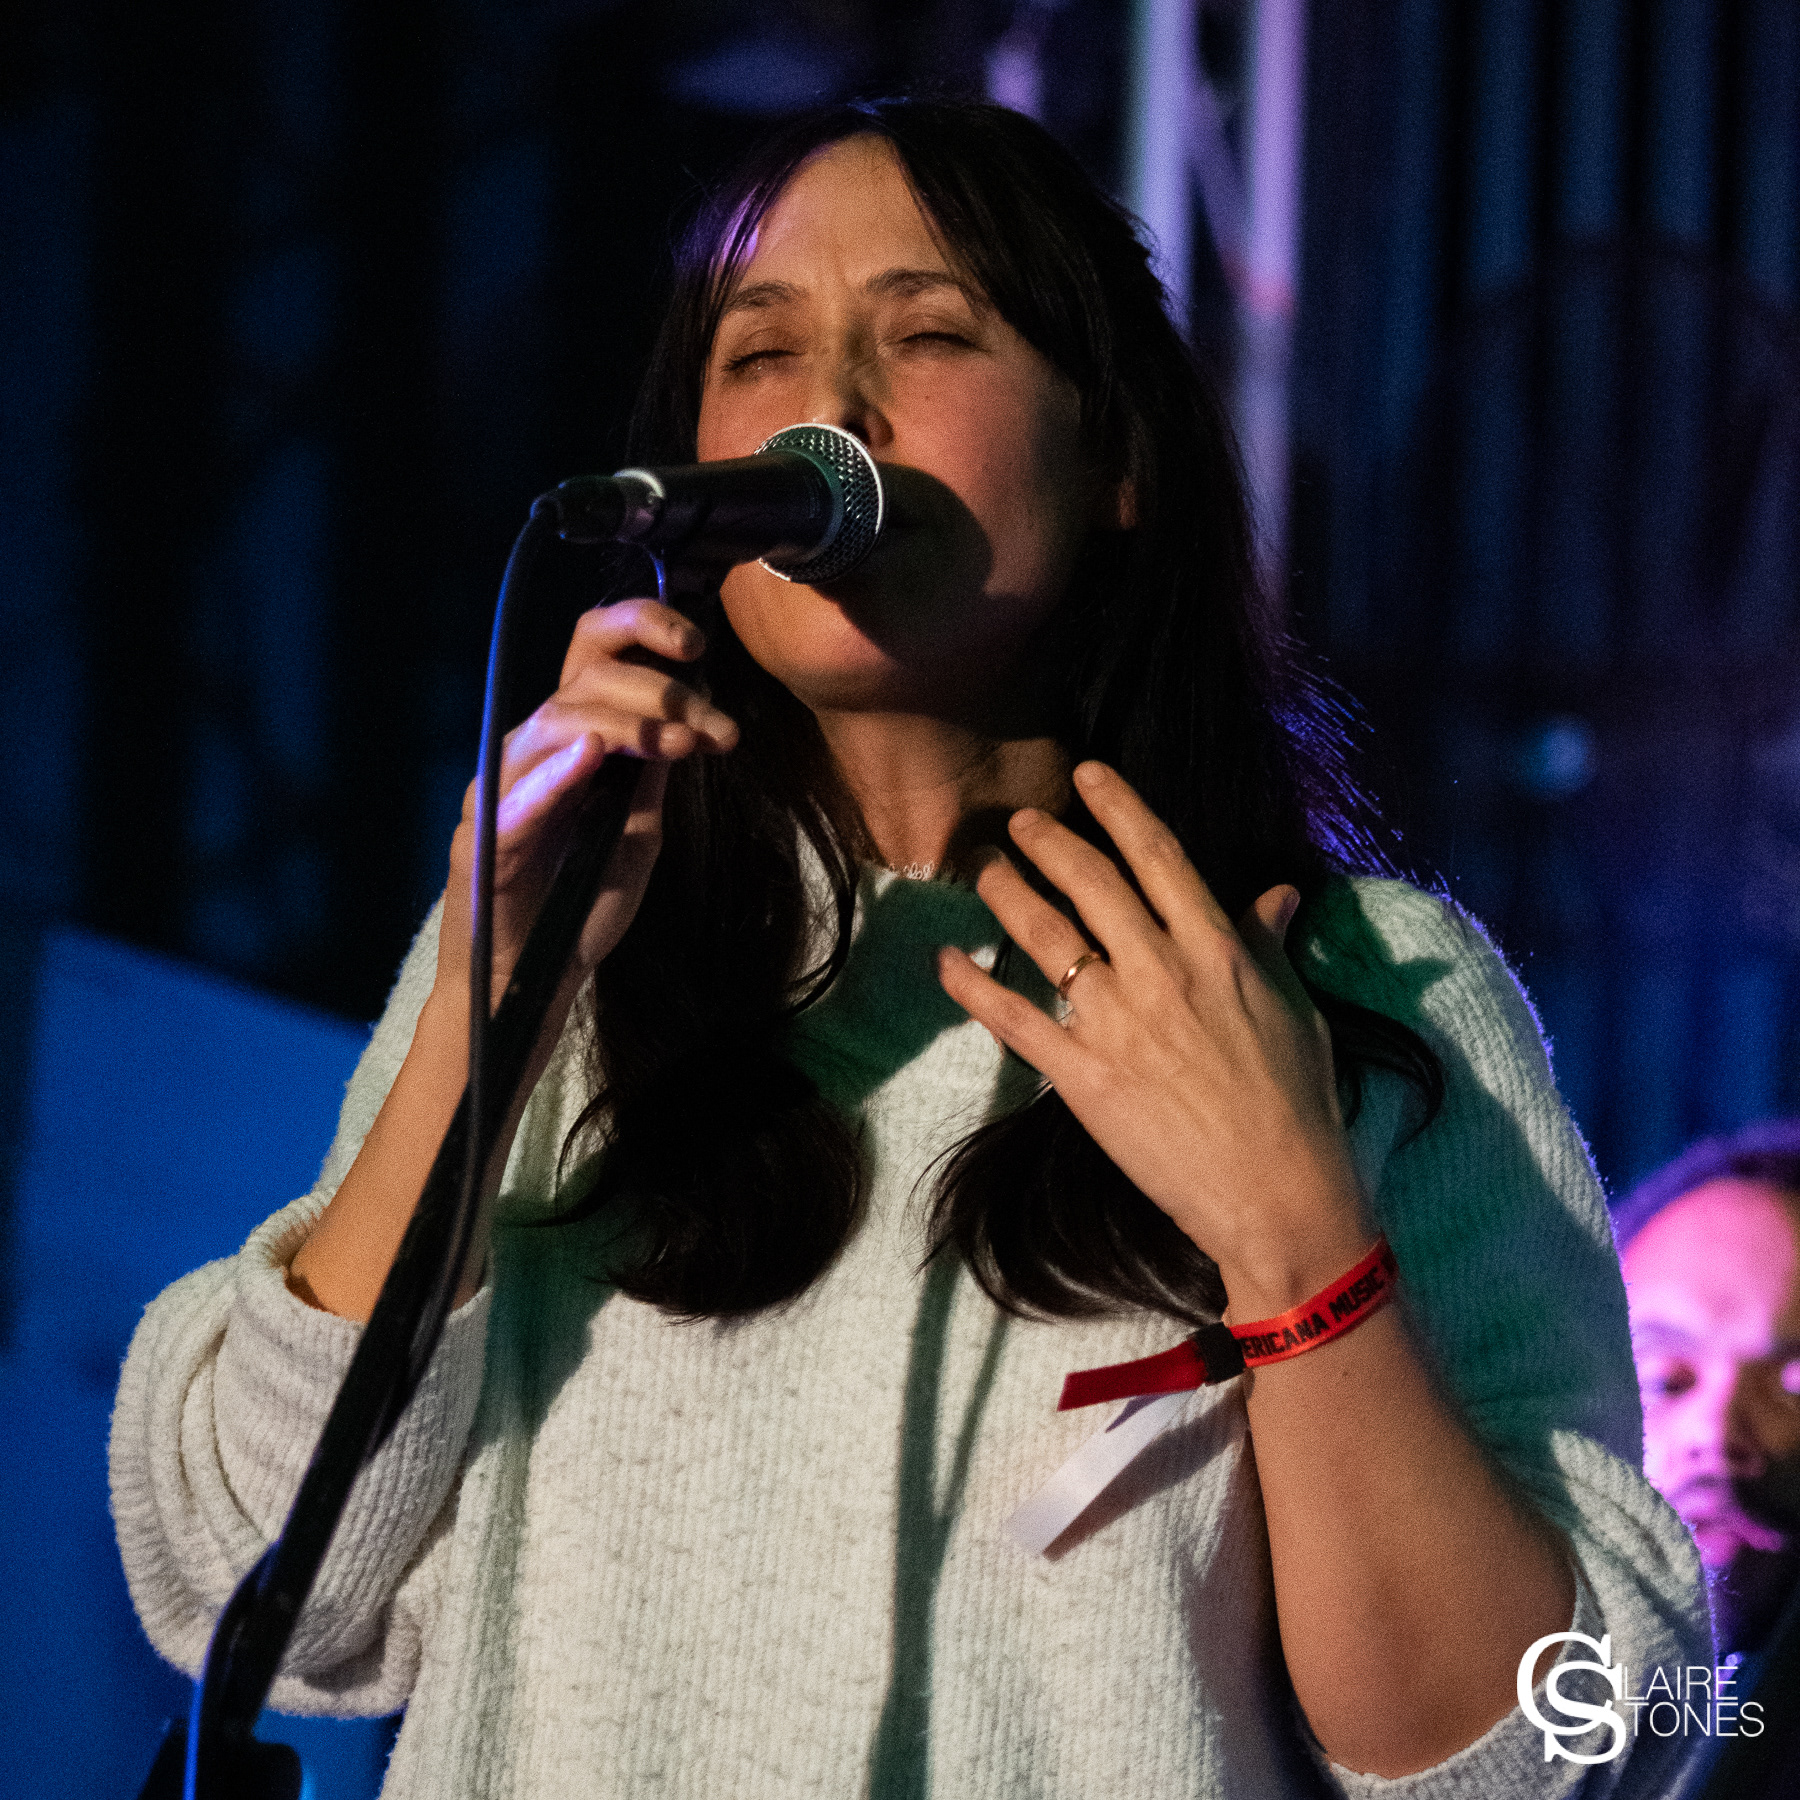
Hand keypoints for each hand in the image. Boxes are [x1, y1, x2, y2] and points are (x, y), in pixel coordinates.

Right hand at [437, 598, 737, 1013]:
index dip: (640, 628)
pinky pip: (518, 799)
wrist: (532, 979)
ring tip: (680, 742)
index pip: (594, 655)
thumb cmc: (580, 904)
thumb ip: (652, 776)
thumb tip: (692, 719)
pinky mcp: (485, 842)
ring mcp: (502, 795)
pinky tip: (591, 757)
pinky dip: (555, 775)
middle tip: (713, 731)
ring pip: (555, 725)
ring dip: (626, 725)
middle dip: (657, 691)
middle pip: (582, 680)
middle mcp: (529, 754)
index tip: (699, 646)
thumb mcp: (637, 831)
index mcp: (567, 743)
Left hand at [936, 760, 1371, 1315]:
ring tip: (982, 867)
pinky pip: (1015, 1018)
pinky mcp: (1082, 1075)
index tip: (1087, 775)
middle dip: (1048, 841)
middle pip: (1092, 883)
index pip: (1159, 856)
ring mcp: (1117, 1022)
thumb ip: (1269, 946)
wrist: (1278, 1192)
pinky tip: (945, 960)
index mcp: (1217, 949)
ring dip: (1007, 893)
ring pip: (1047, 936)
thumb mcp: (1294, 1009)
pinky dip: (973, 986)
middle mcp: (1162, 971)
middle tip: (1019, 820)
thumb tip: (1277, 893)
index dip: (1118, 807)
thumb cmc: (1297, 1103)